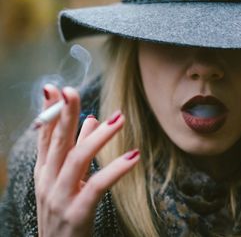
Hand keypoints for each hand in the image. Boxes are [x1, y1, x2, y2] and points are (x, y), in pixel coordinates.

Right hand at [34, 85, 139, 236]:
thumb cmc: (65, 213)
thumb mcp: (67, 181)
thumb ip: (77, 150)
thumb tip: (91, 119)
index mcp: (45, 172)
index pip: (45, 136)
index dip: (48, 112)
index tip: (54, 88)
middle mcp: (48, 182)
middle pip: (57, 142)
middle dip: (64, 114)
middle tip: (73, 91)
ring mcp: (60, 197)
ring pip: (77, 159)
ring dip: (98, 137)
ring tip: (119, 119)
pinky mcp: (77, 213)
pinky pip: (97, 186)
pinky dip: (116, 169)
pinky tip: (134, 156)